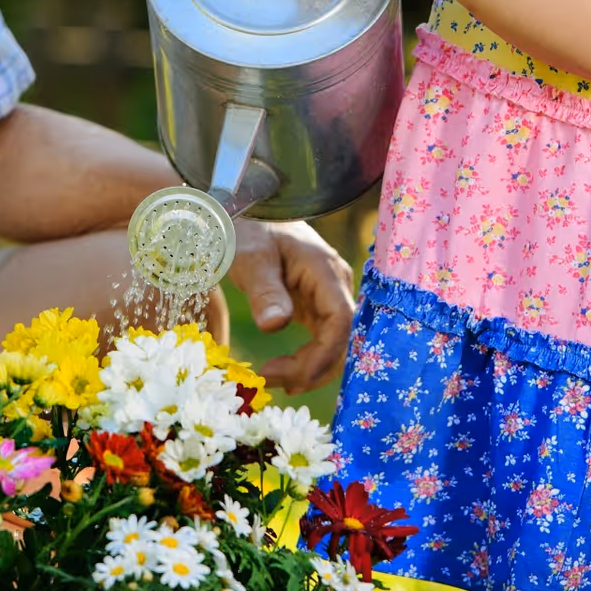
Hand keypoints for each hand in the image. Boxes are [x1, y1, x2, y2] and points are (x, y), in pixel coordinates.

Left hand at [225, 219, 355, 393]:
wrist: (248, 209)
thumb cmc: (248, 229)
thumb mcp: (250, 258)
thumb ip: (265, 291)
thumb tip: (276, 326)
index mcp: (325, 271)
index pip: (340, 323)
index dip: (321, 357)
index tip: (289, 377)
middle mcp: (335, 284)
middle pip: (343, 339)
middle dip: (314, 368)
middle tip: (274, 382)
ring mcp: (328, 294)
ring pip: (335, 342)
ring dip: (311, 367)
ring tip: (275, 380)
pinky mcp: (316, 302)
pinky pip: (323, 337)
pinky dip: (308, 358)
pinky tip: (286, 373)